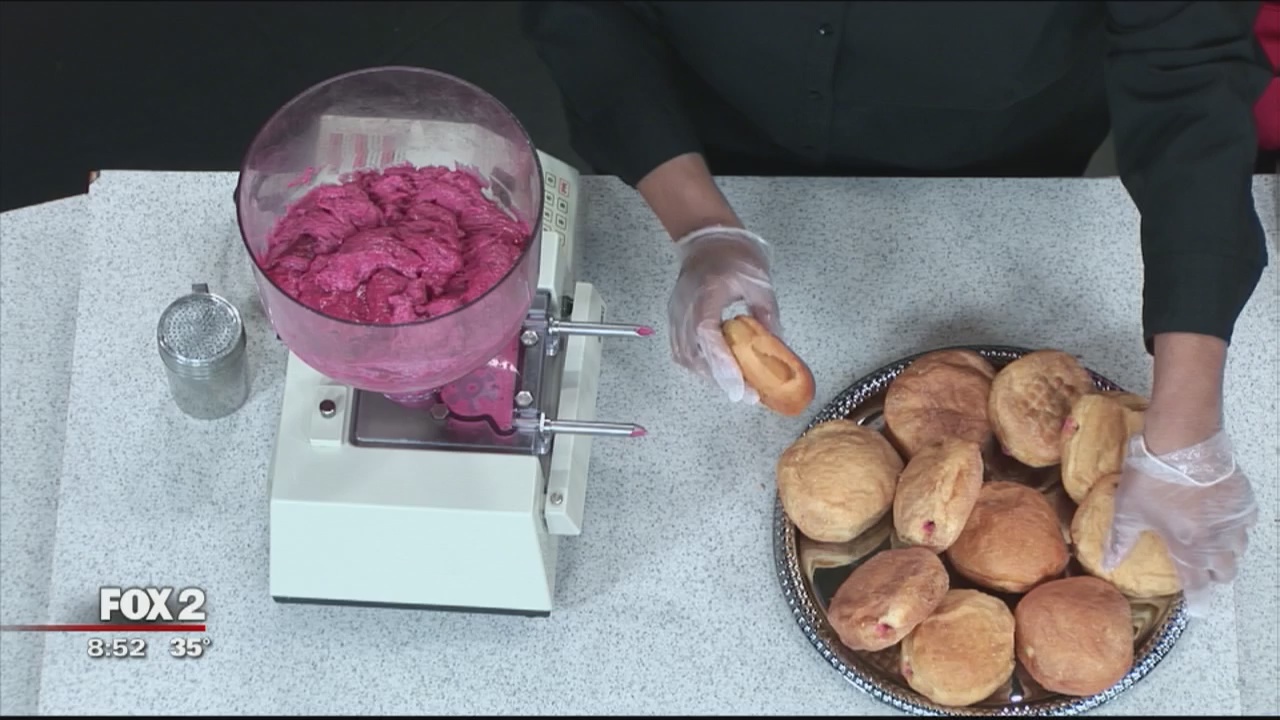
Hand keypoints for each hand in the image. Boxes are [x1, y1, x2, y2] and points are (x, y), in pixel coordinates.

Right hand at [668, 226, 779, 402]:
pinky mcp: (675, 319)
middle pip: (695, 355)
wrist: (708, 238)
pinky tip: (718, 371)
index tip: (740, 389)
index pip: (708, 336)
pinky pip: (682, 351)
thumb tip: (776, 349)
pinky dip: (700, 365)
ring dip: (710, 376)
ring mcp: (676, 314)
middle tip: (747, 394)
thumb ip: (767, 316)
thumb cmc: (734, 254)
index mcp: (706, 294)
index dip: (723, 365)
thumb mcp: (759, 283)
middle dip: (721, 380)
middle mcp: (685, 308)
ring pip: (686, 357)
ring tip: (736, 385)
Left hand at [1104, 430, 1258, 616]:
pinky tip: (1219, 517)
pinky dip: (1235, 526)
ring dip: (1226, 551)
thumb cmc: (1151, 477)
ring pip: (1239, 549)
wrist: (1184, 443)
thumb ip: (1120, 540)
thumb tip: (1108, 563)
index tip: (1199, 611)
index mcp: (1187, 548)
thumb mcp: (1128, 510)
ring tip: (1208, 542)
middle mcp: (1217, 541)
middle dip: (1213, 574)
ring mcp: (1234, 521)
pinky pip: (1246, 524)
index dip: (1198, 600)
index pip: (1197, 585)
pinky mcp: (1245, 501)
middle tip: (1200, 568)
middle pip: (1225, 571)